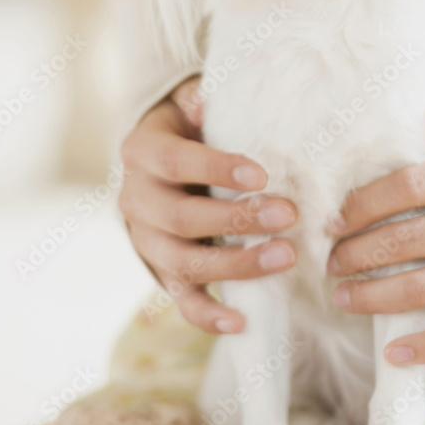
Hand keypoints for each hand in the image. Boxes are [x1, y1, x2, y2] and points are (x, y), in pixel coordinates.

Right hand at [118, 77, 297, 332]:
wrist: (159, 164)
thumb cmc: (190, 128)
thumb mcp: (190, 105)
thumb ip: (203, 102)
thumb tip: (212, 103)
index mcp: (142, 152)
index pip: (175, 162)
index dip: (216, 168)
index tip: (262, 173)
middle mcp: (136, 199)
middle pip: (182, 219)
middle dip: (238, 219)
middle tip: (288, 215)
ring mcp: (147, 241)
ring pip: (185, 263)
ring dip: (237, 264)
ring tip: (285, 258)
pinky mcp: (162, 271)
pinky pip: (182, 300)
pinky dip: (208, 315)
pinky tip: (241, 322)